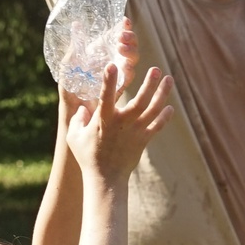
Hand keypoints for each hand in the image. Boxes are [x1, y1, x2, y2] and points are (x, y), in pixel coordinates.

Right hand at [68, 60, 173, 185]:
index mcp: (103, 120)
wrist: (106, 179)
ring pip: (153, 110)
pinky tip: (170, 106)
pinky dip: (165, 116)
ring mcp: (135, 132)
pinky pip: (157, 126)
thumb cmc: (88, 157)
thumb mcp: (74, 137)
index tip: (112, 65)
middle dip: (149, 84)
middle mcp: (122, 124)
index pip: (105, 96)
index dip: (109, 81)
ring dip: (162, 94)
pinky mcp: (143, 140)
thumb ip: (77, 120)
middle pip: (140, 101)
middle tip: (156, 69)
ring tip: (169, 79)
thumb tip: (82, 108)